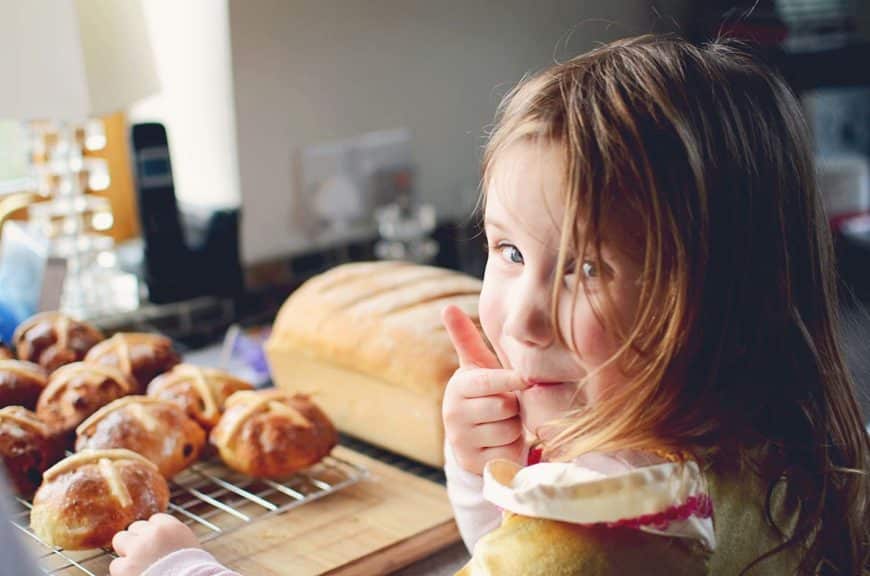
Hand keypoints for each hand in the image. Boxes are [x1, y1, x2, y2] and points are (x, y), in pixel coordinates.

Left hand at [110, 513, 200, 575]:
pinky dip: (123, 571)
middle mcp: (153, 533)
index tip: (157, 543)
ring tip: (137, 564)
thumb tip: (162, 537)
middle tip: (145, 554)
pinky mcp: (125, 567)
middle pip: (135, 527)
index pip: (155, 520)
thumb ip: (173, 536)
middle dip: (137, 540)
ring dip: (126, 552)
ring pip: (120, 540)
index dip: (154, 532)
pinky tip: (136, 575)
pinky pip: (115, 564)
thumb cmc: (193, 570)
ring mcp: (137, 549)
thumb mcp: (190, 546)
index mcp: (172, 527)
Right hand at [441, 305, 529, 475]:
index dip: (510, 380)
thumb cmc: (483, 393)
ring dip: (514, 428)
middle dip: (513, 407)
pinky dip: (511, 449)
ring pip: (509, 431)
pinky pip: (508, 453)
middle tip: (506, 405)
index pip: (487, 382)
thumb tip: (446, 306)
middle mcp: (454, 414)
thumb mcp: (476, 367)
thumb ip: (465, 338)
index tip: (525, 379)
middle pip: (505, 407)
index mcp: (458, 387)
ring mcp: (462, 441)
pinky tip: (500, 443)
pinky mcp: (473, 464)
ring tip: (503, 423)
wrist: (473, 438)